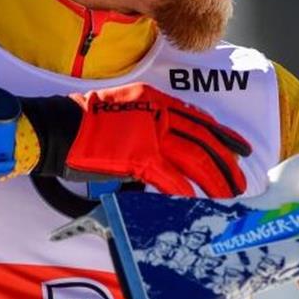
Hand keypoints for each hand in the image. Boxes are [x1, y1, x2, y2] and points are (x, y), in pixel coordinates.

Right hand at [22, 83, 251, 197]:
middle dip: (226, 162)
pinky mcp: (136, 155)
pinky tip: (196, 199)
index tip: (241, 149)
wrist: (56, 127)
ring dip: (214, 178)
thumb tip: (173, 146)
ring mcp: (149, 134)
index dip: (224, 135)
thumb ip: (152, 122)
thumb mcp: (126, 110)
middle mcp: (158, 113)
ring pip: (194, 158)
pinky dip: (184, 188)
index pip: (200, 119)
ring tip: (228, 194)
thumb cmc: (85, 123)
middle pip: (204, 140)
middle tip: (241, 180)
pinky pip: (169, 175)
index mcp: (156, 99)